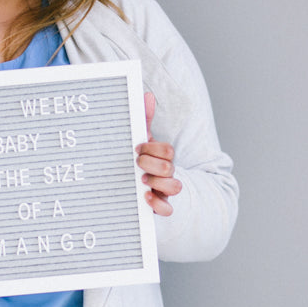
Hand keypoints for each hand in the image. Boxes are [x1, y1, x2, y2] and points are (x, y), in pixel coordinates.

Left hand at [135, 92, 181, 216]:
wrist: (132, 187)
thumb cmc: (138, 161)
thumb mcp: (140, 141)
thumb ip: (144, 120)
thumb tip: (148, 96)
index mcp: (163, 157)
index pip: (167, 150)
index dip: (151, 148)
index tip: (136, 149)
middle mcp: (168, 173)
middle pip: (170, 166)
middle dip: (150, 164)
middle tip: (137, 163)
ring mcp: (165, 190)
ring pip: (175, 187)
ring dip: (156, 182)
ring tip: (141, 180)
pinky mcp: (160, 207)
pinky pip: (168, 210)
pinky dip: (158, 204)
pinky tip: (145, 196)